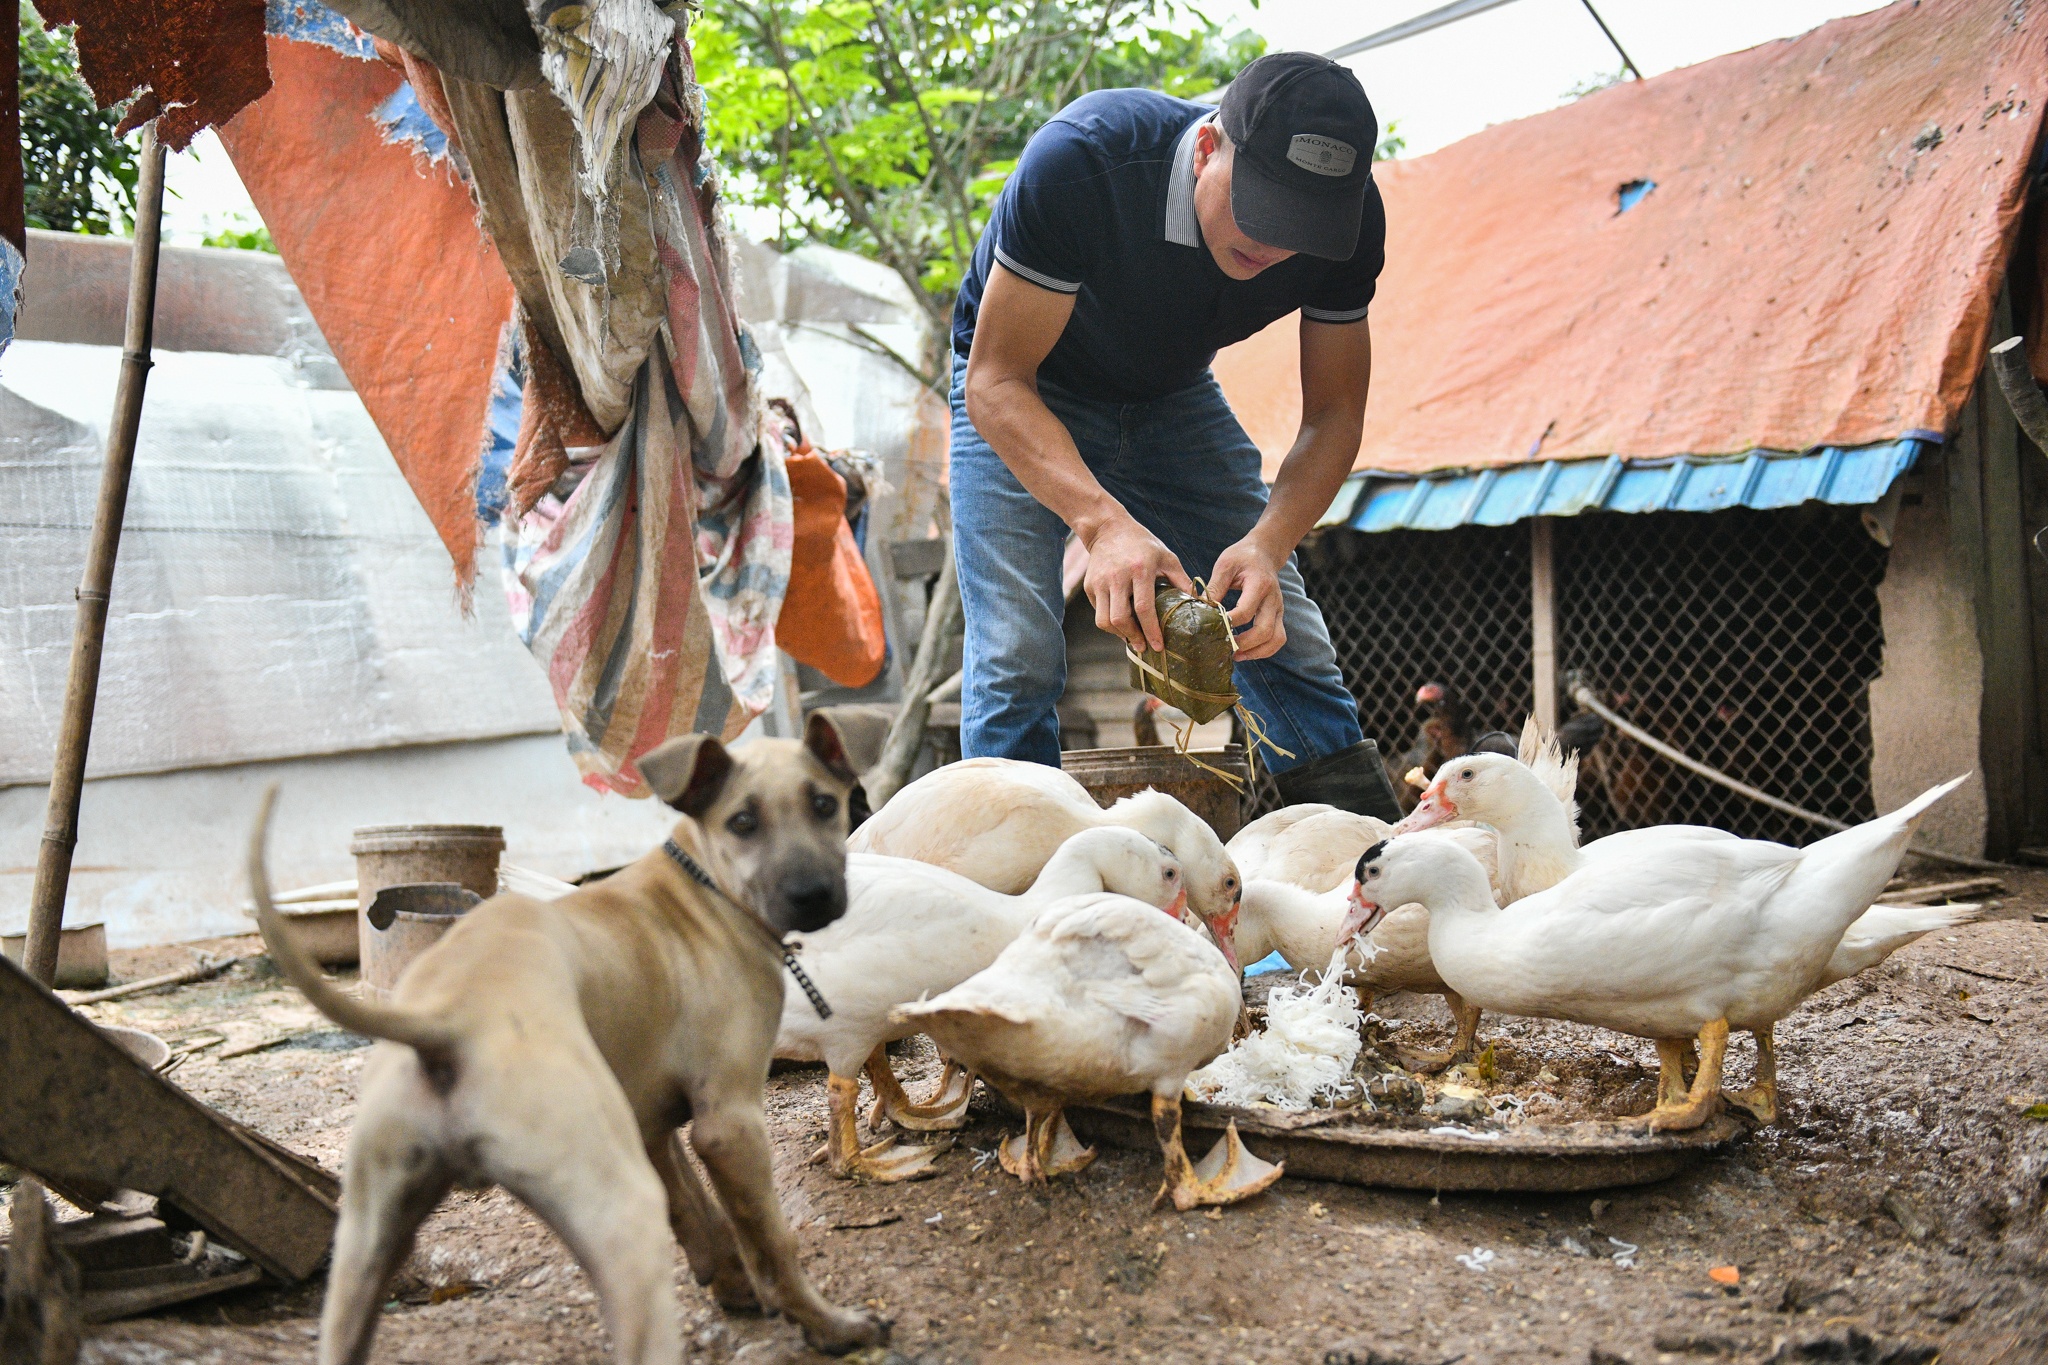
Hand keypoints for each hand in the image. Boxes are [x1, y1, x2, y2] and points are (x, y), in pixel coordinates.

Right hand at [1081, 513, 1192, 652]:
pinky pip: (1098, 612)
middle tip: (1144, 647)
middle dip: (1133, 637)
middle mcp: (1117, 577)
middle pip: (1120, 618)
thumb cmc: (1143, 544)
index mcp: (1140, 570)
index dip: (1151, 630)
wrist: (1108, 529)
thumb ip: (1182, 580)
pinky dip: (1110, 622)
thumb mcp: (1166, 557)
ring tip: (1132, 637)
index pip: (1144, 608)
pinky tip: (1122, 623)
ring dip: (1119, 634)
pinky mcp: (1088, 586)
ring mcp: (1099, 582)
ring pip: (1104, 620)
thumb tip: (1198, 603)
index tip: (1158, 646)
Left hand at [1209, 537, 1286, 660]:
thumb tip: (1200, 609)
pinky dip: (1263, 649)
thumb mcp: (1225, 564)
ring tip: (1236, 656)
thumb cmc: (1242, 556)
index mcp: (1260, 584)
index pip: (1246, 611)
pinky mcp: (1278, 615)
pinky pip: (1277, 638)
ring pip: (1276, 639)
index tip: (1212, 628)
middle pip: (1265, 630)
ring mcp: (1279, 609)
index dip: (1229, 623)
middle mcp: (1274, 599)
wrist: (1264, 552)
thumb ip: (1214, 587)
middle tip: (1225, 648)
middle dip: (1245, 644)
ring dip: (1257, 652)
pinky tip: (1246, 651)